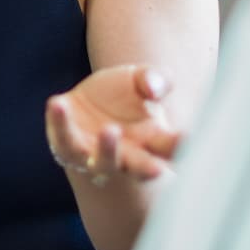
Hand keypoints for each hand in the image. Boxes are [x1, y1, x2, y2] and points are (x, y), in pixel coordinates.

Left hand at [46, 63, 179, 186]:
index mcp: (153, 141)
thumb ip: (154, 79)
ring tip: (110, 131)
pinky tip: (58, 102)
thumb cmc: (123, 94)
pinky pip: (63, 140)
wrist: (87, 104)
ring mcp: (96, 156)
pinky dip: (60, 123)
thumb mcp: (141, 79)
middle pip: (141, 168)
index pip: (172, 149)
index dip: (183, 147)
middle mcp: (127, 155)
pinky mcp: (67, 148)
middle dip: (147, 169)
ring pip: (102, 162)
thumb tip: (154, 89)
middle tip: (156, 169)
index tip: (191, 141)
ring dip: (107, 151)